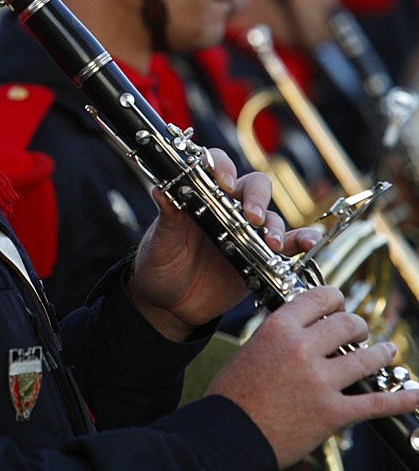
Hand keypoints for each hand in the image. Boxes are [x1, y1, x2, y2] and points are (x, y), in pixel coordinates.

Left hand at [126, 148, 319, 339]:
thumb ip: (166, 218)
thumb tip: (159, 189)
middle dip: (257, 198)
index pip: (218, 166)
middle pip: (254, 187)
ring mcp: (247, 232)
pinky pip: (288, 244)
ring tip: (271, 244)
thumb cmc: (161, 265)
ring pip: (271, 217)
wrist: (171, 304)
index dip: (223, 167)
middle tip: (251, 218)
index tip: (223, 183)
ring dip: (275, 227)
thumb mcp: (159, 242)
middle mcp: (229, 207)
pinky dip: (302, 241)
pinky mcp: (261, 256)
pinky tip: (310, 243)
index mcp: (201, 196)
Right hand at [206, 285, 418, 468]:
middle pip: (347, 324)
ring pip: (366, 358)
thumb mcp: (251, 348)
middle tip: (361, 332)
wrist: (231, 436)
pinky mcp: (332, 412)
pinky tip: (415, 394)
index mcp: (280, 327)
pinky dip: (401, 399)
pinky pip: (376, 402)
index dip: (336, 299)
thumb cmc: (234, 395)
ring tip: (388, 351)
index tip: (340, 305)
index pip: (320, 298)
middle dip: (359, 326)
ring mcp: (320, 380)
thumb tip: (304, 327)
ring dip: (382, 352)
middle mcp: (302, 348)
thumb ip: (280, 335)